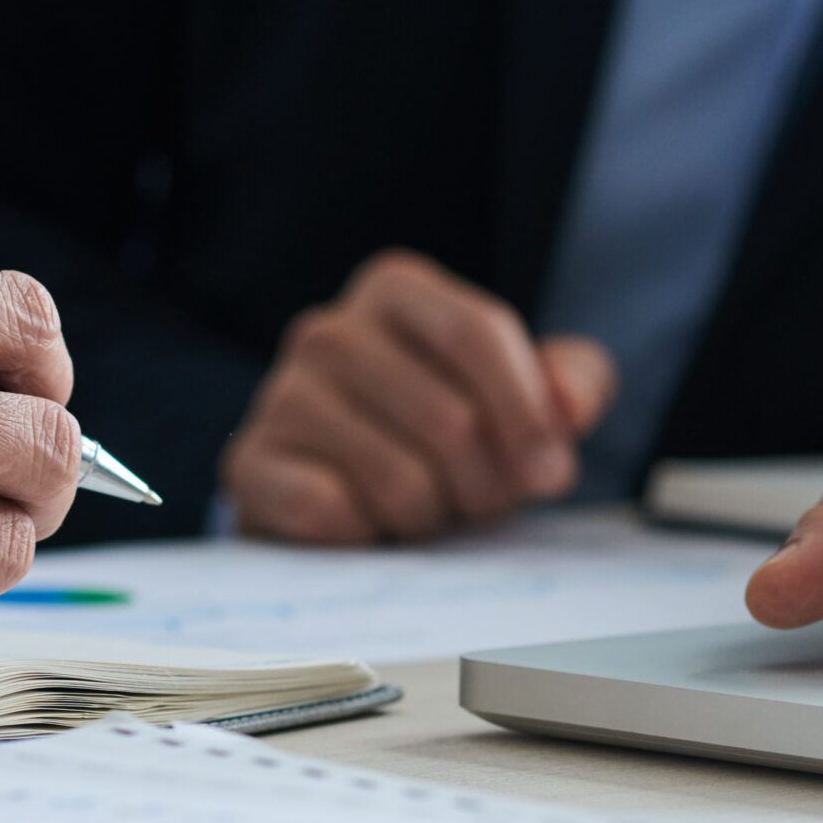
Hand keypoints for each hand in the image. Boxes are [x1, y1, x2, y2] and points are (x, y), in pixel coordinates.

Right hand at [222, 250, 615, 543]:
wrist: (346, 489)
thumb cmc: (446, 433)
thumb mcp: (525, 395)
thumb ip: (572, 383)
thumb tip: (571, 408)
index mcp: (396, 288)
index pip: (478, 334)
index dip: (527, 414)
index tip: (550, 470)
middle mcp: (329, 330)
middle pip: (449, 418)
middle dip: (487, 484)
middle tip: (482, 501)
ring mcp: (280, 394)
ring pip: (398, 479)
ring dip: (431, 516)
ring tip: (426, 509)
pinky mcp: (249, 463)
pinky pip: (333, 512)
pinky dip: (369, 534)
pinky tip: (368, 521)